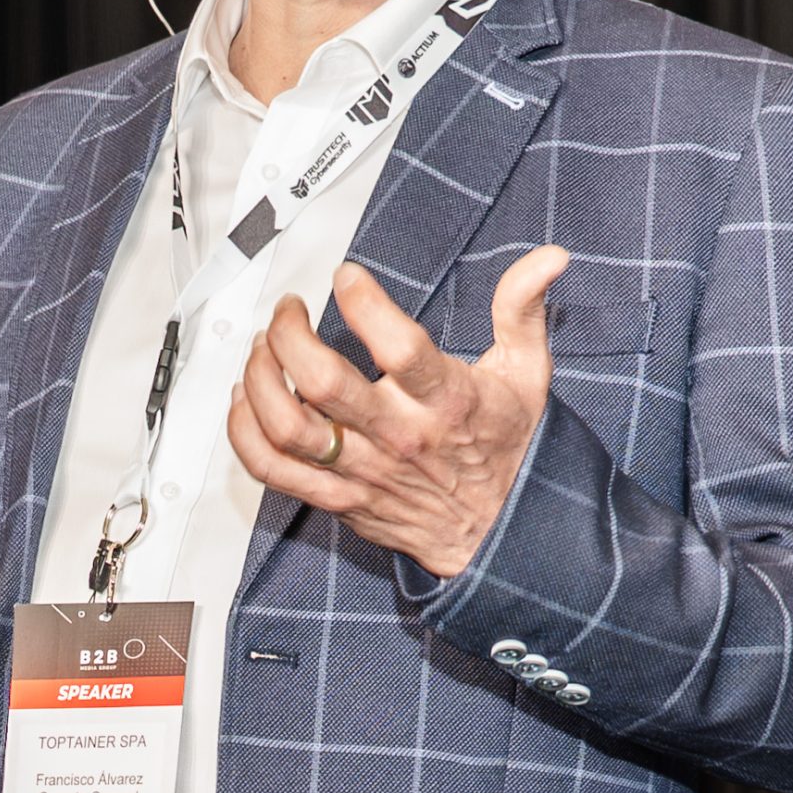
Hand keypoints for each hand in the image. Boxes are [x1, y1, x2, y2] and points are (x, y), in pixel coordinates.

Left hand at [228, 246, 568, 578]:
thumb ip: (523, 309)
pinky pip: (274, 470)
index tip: (348, 276)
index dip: (362, 302)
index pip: (398, 346)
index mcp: (446, 400)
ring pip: (288, 426)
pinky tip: (246, 400)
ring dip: (261, 378)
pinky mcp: (338, 497)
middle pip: (324, 383)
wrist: (499, 533)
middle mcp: (399, 435)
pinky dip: (245, 434)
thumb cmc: (505, 450)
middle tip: (288, 311)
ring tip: (263, 348)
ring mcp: (363, 470)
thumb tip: (547, 259)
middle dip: (290, 334)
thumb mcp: (526, 374)